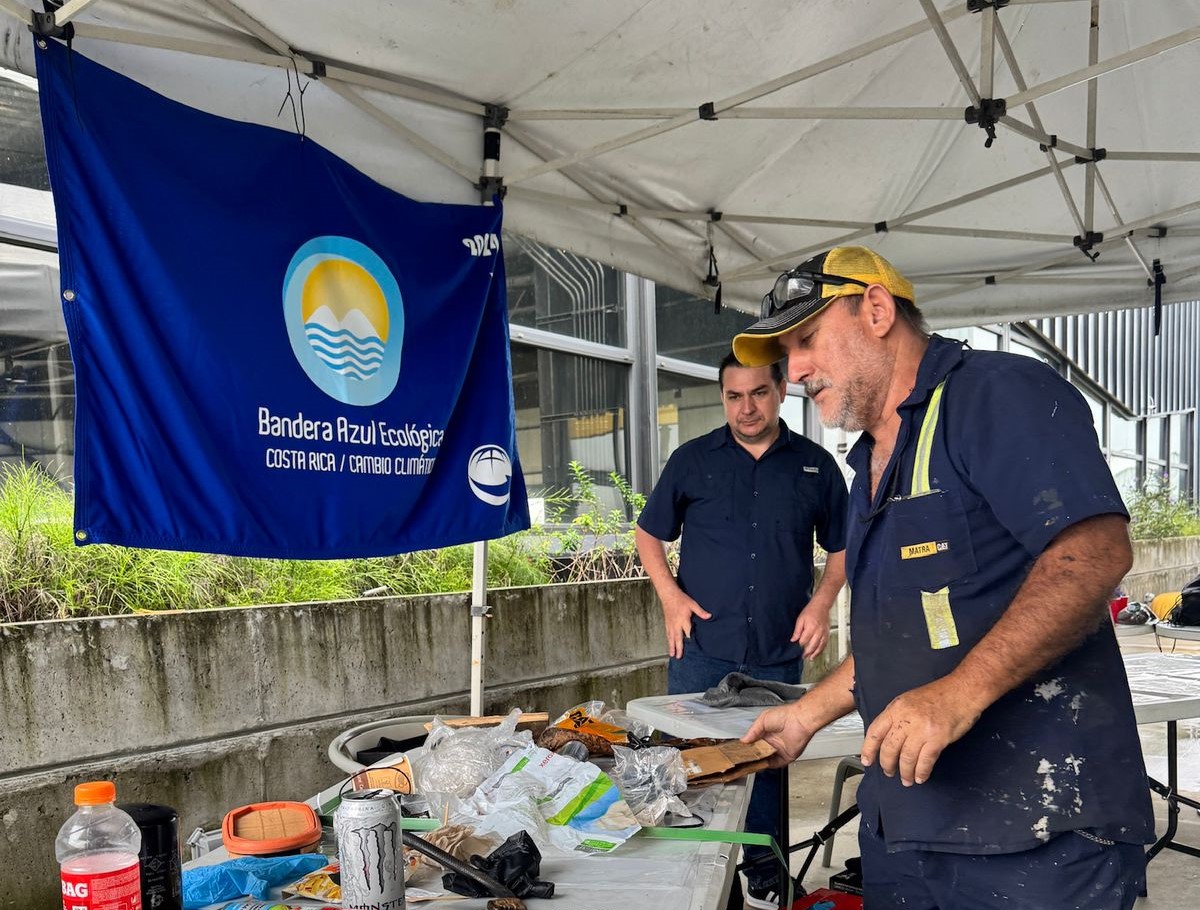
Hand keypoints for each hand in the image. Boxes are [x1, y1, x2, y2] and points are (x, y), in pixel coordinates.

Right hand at [662, 591, 711, 658]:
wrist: (668, 594)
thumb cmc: (681, 599)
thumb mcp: (692, 604)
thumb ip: (700, 612)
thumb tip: (709, 616)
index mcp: (683, 620)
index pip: (688, 632)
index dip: (690, 640)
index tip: (693, 648)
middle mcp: (676, 624)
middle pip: (677, 638)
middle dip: (678, 648)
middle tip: (679, 657)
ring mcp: (670, 624)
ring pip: (671, 637)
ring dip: (672, 646)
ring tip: (672, 654)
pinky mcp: (667, 623)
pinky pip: (668, 634)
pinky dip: (669, 640)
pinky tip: (669, 644)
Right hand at [742, 703, 815, 767]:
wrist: (799, 720)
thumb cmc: (785, 715)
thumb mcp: (762, 719)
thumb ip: (752, 731)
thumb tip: (744, 740)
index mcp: (766, 733)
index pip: (754, 744)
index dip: (747, 748)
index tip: (740, 751)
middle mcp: (772, 743)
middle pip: (759, 753)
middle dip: (752, 756)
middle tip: (744, 759)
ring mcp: (779, 750)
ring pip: (766, 760)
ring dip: (759, 762)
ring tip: (750, 763)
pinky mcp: (786, 756)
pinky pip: (776, 764)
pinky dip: (768, 766)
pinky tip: (762, 764)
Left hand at [791, 602, 830, 658]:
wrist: (821, 606)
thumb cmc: (811, 611)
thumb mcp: (800, 619)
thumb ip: (797, 631)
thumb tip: (793, 639)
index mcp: (811, 628)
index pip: (804, 640)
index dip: (800, 644)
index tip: (797, 646)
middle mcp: (818, 632)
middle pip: (813, 645)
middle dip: (807, 652)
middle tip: (803, 656)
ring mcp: (824, 633)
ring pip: (820, 646)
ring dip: (815, 653)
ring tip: (811, 658)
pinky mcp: (827, 633)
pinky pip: (825, 644)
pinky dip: (821, 649)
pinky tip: (818, 652)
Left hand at [860, 676, 982, 785]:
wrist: (962, 691)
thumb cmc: (939, 695)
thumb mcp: (909, 700)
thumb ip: (897, 717)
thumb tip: (888, 738)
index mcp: (896, 708)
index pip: (875, 731)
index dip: (869, 749)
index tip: (867, 760)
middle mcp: (906, 719)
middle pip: (889, 748)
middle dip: (887, 764)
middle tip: (889, 772)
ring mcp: (922, 729)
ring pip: (906, 758)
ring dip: (905, 772)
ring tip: (906, 779)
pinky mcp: (937, 739)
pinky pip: (925, 761)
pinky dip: (921, 772)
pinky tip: (920, 777)